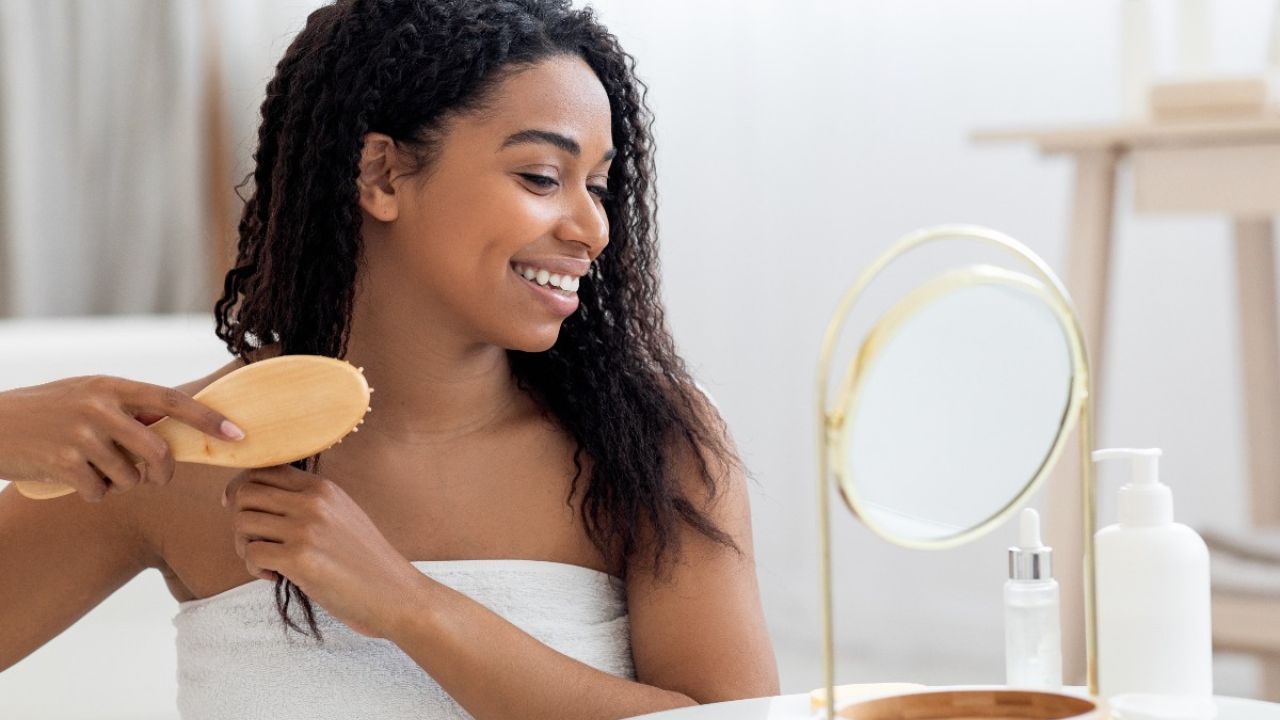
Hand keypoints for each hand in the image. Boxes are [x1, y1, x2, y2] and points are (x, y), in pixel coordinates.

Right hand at [0, 375, 244, 501]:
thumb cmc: (47, 411)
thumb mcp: (87, 395)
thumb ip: (128, 408)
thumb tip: (175, 428)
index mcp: (111, 387)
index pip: (172, 401)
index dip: (208, 419)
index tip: (237, 434)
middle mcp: (100, 408)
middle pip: (158, 451)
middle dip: (163, 472)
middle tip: (155, 478)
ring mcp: (81, 436)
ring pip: (129, 477)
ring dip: (117, 483)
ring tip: (93, 468)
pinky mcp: (64, 463)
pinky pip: (101, 492)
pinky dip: (93, 493)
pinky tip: (73, 478)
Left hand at [222, 466, 422, 637]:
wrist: (395, 594)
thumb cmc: (365, 561)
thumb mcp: (341, 516)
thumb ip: (307, 502)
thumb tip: (256, 497)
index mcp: (323, 488)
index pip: (262, 469)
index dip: (240, 487)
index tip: (238, 508)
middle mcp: (313, 501)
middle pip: (245, 493)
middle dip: (238, 519)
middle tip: (254, 542)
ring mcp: (306, 529)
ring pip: (242, 523)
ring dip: (245, 546)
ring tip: (267, 562)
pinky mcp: (300, 559)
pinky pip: (252, 554)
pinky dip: (255, 569)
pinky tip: (277, 577)